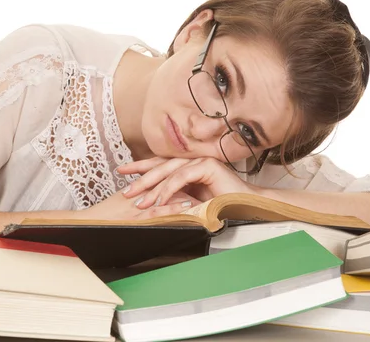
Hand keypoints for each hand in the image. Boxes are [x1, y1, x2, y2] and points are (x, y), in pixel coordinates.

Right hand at [77, 187, 201, 220]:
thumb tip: (151, 196)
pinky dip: (174, 208)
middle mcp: (138, 194)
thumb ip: (137, 197)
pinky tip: (189, 207)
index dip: (177, 176)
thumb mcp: (120, 202)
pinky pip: (158, 211)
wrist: (85, 223)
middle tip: (203, 181)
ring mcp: (138, 205)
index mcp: (136, 189)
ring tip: (203, 191)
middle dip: (185, 182)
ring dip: (186, 193)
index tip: (193, 176)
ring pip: (166, 195)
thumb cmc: (101, 215)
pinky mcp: (136, 217)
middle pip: (166, 183)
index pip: (159, 178)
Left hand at [116, 156, 259, 209]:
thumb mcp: (191, 203)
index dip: (141, 168)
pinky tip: (159, 200)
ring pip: (170, 172)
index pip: (161, 165)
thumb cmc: (222, 206)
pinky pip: (182, 177)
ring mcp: (201, 161)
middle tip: (125, 190)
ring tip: (139, 201)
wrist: (246, 207)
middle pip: (161, 166)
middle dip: (141, 177)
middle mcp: (193, 161)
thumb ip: (175, 199)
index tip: (123, 172)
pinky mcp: (208, 166)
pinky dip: (169, 189)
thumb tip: (152, 203)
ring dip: (153, 188)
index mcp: (189, 167)